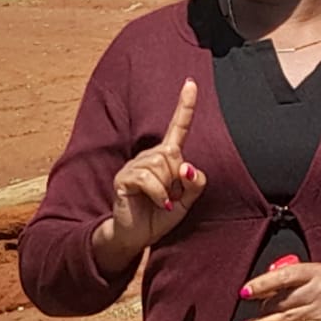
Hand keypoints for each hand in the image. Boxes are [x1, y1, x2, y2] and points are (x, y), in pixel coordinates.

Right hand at [92, 78, 207, 271]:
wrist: (136, 236)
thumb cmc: (160, 216)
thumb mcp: (187, 202)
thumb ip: (195, 184)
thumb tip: (187, 167)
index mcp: (167, 158)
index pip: (178, 127)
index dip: (185, 105)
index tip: (191, 83)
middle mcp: (150, 156)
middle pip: (173, 154)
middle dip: (177, 179)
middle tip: (171, 196)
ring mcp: (135, 165)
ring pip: (161, 165)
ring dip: (167, 188)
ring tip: (161, 201)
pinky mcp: (124, 177)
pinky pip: (148, 178)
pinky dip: (158, 194)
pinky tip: (158, 204)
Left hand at [236, 258, 320, 320]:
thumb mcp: (315, 273)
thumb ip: (291, 276)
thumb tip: (262, 285)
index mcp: (315, 271)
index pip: (282, 277)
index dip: (260, 284)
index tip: (245, 291)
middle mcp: (318, 290)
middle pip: (280, 300)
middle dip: (261, 306)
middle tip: (251, 309)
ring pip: (283, 317)